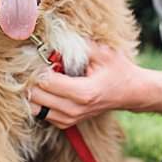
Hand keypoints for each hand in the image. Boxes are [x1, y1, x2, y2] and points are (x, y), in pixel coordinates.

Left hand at [28, 40, 147, 128]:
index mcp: (84, 92)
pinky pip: (40, 113)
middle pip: (36, 96)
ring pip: (34, 107)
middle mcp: (74, 110)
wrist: (130, 92)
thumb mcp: (103, 52)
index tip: (36, 54)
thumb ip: (78, 46)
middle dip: (31, 78)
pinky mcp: (65, 123)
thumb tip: (53, 38)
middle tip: (31, 63)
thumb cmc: (118, 70)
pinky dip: (37, 100)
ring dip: (31, 90)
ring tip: (36, 74)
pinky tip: (45, 86)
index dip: (37, 67)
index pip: (47, 81)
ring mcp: (69, 119)